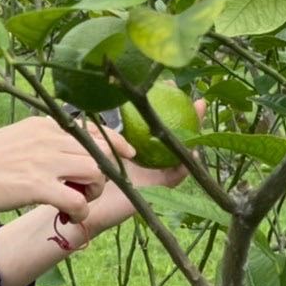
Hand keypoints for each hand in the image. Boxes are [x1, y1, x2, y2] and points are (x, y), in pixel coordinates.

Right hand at [0, 115, 134, 224]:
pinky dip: (81, 210)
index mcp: (42, 124)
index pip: (90, 128)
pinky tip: (71, 215)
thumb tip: (58, 143)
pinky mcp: (37, 185)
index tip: (128, 154)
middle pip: (98, 151)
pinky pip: (77, 199)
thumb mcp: (13, 139)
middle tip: (89, 190)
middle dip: (103, 172)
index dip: (114, 141)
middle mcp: (47, 138)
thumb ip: (38, 139)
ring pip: (95, 171)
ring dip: (93, 191)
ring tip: (78, 201)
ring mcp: (43, 161)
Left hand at [79, 99, 207, 233]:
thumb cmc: (86, 172)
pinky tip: (194, 154)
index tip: (172, 84)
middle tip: (199, 102)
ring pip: (179, 153)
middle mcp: (147, 157)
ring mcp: (154, 172)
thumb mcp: (98, 145)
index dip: (165, 102)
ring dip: (193, 137)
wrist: (84, 201)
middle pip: (173, 135)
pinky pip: (175, 177)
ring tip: (200, 121)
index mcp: (135, 145)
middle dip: (189, 117)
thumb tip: (112, 103)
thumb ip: (108, 131)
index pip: (154, 121)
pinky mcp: (156, 189)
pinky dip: (186, 167)